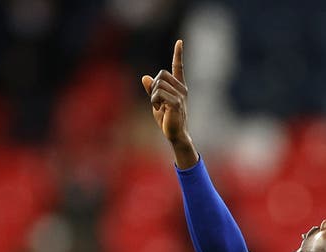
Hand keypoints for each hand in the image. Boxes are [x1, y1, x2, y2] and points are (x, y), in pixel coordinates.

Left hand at [142, 40, 198, 168]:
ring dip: (153, 95)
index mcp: (178, 87)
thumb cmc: (168, 120)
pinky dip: (155, 101)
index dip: (178, 54)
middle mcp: (181, 89)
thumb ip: (152, 90)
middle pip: (162, 74)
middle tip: (156, 100)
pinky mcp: (176, 103)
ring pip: (159, 84)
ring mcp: (180, 96)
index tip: (179, 42)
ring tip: (158, 106)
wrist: (176, 135)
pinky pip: (159, 94)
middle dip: (154, 85)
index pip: (178, 68)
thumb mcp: (157, 102)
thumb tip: (145, 77)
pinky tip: (159, 109)